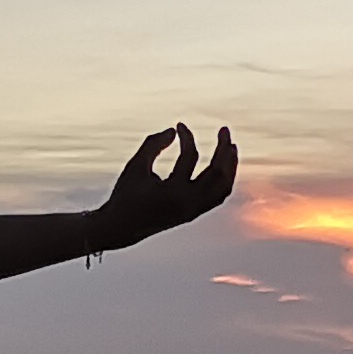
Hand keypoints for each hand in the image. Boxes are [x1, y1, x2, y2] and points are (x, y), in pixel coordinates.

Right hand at [92, 122, 237, 249]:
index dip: (187, 137)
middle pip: (218, 174)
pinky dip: (223, 180)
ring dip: (230, 166)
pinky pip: (218, 197)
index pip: (190, 157)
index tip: (179, 125)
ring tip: (230, 146)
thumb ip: (153, 145)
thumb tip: (173, 130)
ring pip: (223, 188)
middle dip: (223, 149)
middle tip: (225, 129)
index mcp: (173, 192)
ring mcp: (193, 211)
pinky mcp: (193, 214)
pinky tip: (222, 166)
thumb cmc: (126, 194)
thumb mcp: (135, 166)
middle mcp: (188, 204)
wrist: (121, 228)